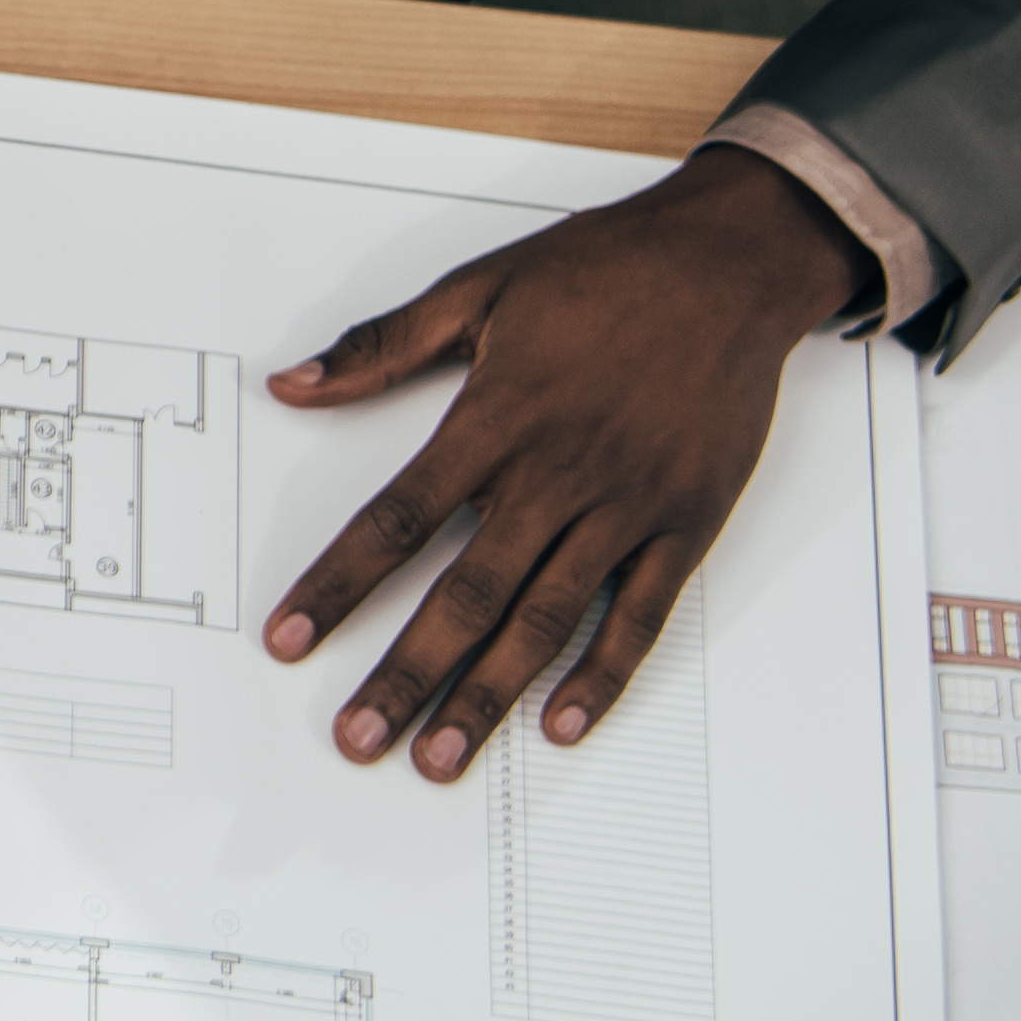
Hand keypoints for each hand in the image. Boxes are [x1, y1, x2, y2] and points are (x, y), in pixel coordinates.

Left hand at [256, 150, 866, 776]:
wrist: (730, 263)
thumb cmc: (606, 271)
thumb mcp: (480, 289)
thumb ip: (383, 346)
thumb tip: (293, 383)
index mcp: (496, 420)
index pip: (396, 520)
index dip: (338, 586)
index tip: (290, 639)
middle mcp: (557, 474)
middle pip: (466, 593)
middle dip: (406, 673)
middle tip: (358, 737)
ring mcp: (626, 506)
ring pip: (546, 620)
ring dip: (488, 695)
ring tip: (439, 758)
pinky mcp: (686, 523)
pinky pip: (641, 615)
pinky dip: (603, 675)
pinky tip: (562, 724)